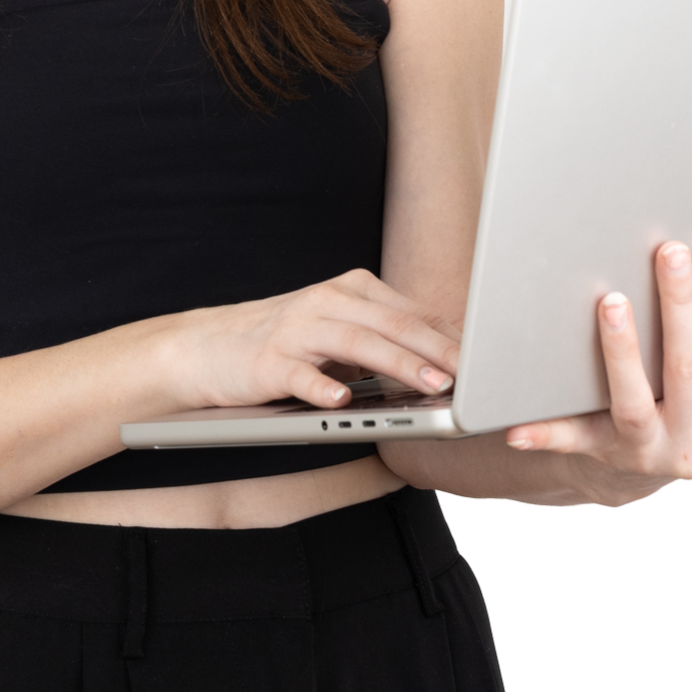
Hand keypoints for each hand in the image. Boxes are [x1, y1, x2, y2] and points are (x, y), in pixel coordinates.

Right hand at [175, 269, 462, 412]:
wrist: (203, 347)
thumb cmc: (282, 343)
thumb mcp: (337, 332)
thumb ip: (383, 339)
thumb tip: (445, 359)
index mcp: (349, 291)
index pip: (410, 313)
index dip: (451, 335)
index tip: (488, 359)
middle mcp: (325, 301)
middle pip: (391, 323)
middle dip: (436, 348)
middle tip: (472, 373)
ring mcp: (295, 329)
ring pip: (356, 344)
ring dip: (397, 364)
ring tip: (430, 384)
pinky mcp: (266, 360)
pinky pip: (298, 373)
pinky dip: (320, 387)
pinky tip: (340, 400)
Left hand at [500, 240, 691, 502]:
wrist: (640, 470)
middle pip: (688, 366)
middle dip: (680, 303)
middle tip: (670, 250)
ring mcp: (644, 451)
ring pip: (633, 399)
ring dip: (623, 349)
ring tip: (612, 300)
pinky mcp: (597, 454)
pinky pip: (570, 439)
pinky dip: (544, 431)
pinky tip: (518, 423)